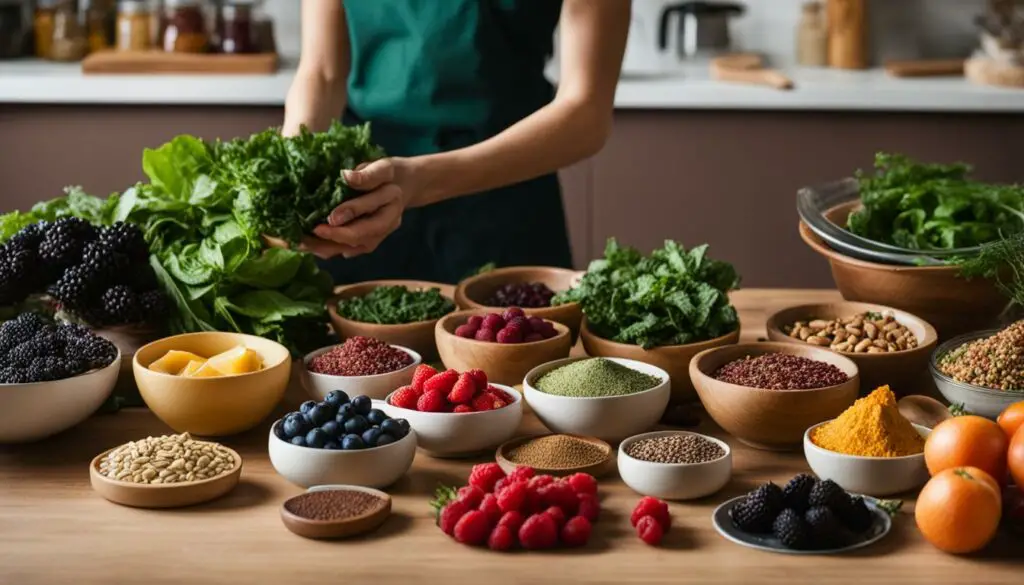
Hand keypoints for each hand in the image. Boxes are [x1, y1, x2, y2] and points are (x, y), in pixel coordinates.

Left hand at [300, 158, 414, 258]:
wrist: (400, 189)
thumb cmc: (386, 175)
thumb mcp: (381, 167)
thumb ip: (367, 174)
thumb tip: (346, 176)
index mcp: (391, 202)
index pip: (370, 208)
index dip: (351, 212)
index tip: (330, 216)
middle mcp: (387, 224)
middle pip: (361, 235)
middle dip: (335, 236)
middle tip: (310, 233)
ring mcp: (378, 237)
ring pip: (352, 247)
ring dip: (326, 247)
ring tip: (301, 243)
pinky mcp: (367, 243)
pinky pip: (347, 250)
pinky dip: (327, 249)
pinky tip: (308, 246)